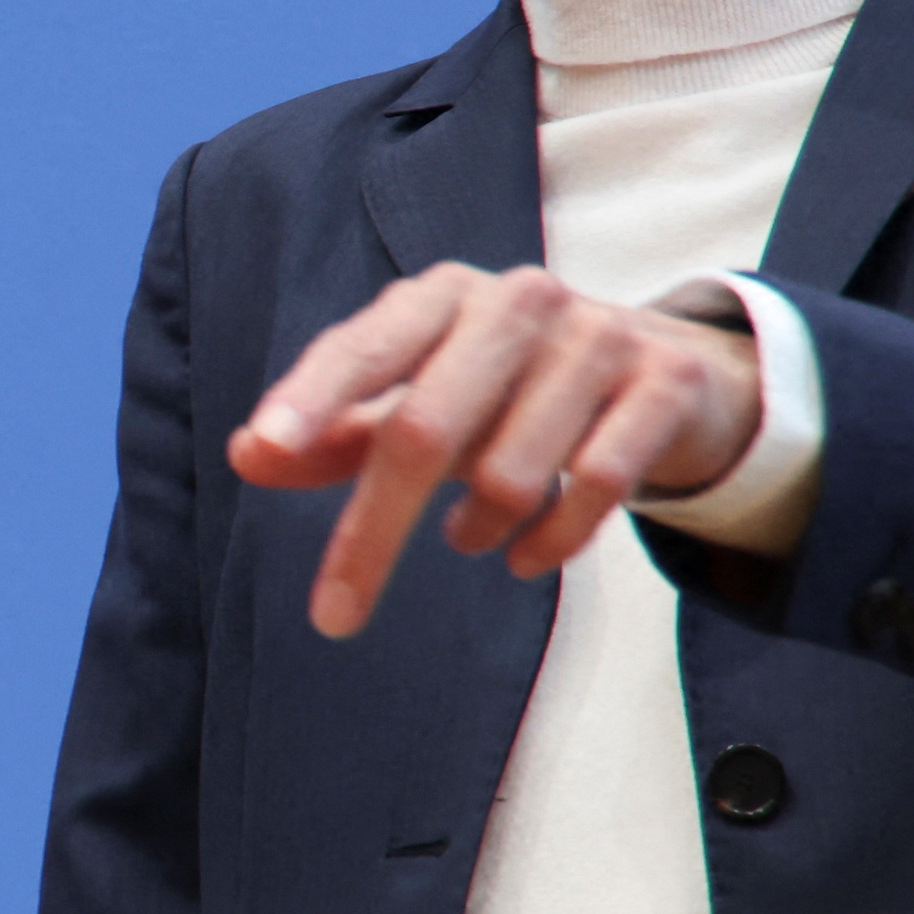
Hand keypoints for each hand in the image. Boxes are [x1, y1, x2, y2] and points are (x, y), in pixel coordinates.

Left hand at [230, 264, 761, 639]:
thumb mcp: (423, 401)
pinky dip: (549, 541)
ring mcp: (598, 339)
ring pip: (511, 472)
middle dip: (373, 533)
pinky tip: (526, 554)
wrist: (667, 374)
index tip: (264, 449)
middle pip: (426, 429)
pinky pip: (595, 487)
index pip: (363, 348)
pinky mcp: (663, 385)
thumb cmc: (511, 392)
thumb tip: (246, 455)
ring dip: (478, 528)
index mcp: (443, 298)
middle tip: (334, 616)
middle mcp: (518, 302)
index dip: (312, 398)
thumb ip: (338, 433)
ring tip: (469, 534)